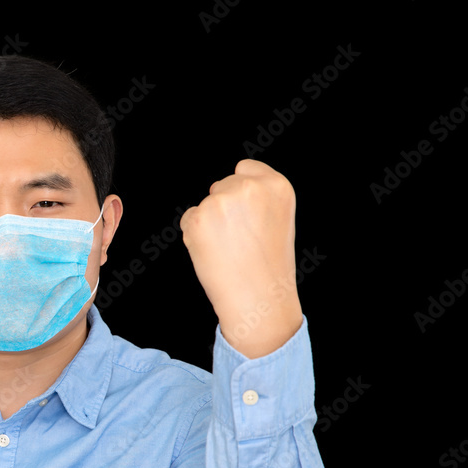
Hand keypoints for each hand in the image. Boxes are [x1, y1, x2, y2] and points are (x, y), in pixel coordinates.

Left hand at [180, 159, 302, 357]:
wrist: (258, 299)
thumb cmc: (268, 265)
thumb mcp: (278, 219)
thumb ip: (258, 197)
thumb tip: (225, 189)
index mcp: (276, 185)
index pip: (245, 168)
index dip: (241, 192)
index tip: (247, 216)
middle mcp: (249, 187)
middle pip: (221, 186)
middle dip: (224, 209)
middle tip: (239, 241)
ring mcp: (222, 201)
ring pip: (204, 205)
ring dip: (209, 223)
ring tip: (229, 249)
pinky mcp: (198, 218)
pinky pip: (188, 219)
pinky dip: (195, 236)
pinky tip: (213, 253)